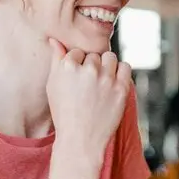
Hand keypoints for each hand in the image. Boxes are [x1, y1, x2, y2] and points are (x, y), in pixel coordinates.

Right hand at [46, 39, 131, 157]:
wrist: (81, 138)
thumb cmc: (64, 113)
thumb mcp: (53, 85)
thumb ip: (56, 60)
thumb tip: (54, 40)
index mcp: (68, 66)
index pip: (77, 52)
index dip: (77, 64)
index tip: (77, 78)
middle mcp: (88, 70)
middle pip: (95, 55)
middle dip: (92, 65)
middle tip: (89, 83)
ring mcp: (106, 79)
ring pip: (111, 57)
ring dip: (107, 66)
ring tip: (102, 81)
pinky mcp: (121, 88)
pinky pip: (125, 67)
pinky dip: (121, 72)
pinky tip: (113, 83)